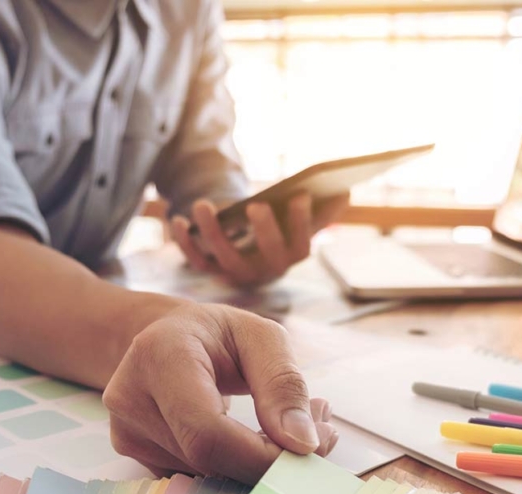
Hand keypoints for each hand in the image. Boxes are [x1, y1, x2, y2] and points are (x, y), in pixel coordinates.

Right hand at [102, 303, 338, 483]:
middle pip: (206, 459)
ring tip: (282, 427)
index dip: (260, 455)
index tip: (308, 449)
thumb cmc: (216, 334)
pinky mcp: (131, 452)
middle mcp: (130, 395)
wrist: (163, 336)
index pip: (207, 430)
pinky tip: (249, 441)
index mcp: (160, 355)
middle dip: (267, 461)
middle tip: (318, 434)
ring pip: (203, 475)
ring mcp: (125, 429)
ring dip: (252, 465)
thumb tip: (303, 443)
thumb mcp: (261, 337)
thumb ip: (284, 385)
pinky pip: (192, 478)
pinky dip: (230, 469)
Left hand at [170, 194, 347, 286]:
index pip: (300, 246)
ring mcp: (235, 272)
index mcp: (288, 257)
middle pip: (265, 256)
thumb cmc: (275, 226)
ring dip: (212, 232)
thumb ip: (319, 210)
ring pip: (224, 259)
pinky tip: (176, 220)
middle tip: (258, 205)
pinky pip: (195, 261)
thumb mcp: (295, 218)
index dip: (303, 223)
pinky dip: (184, 242)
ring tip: (202, 205)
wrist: (242, 247)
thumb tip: (345, 193)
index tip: (301, 195)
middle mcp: (264, 271)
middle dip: (263, 231)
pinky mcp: (210, 269)